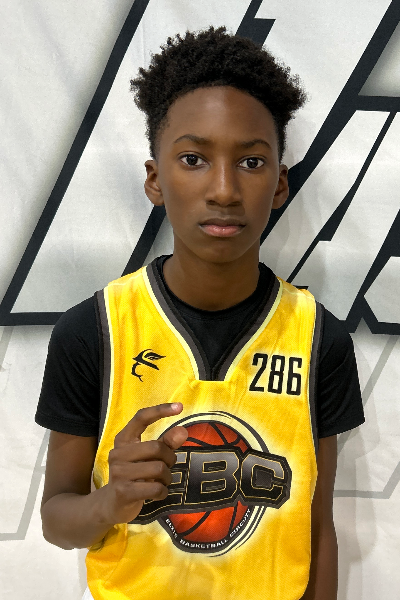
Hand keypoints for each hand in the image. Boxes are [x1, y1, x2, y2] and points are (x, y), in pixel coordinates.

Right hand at [101, 403, 187, 524]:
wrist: (112, 504)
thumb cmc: (134, 475)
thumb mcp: (149, 457)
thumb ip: (166, 443)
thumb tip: (183, 431)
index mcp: (124, 439)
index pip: (141, 418)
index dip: (160, 410)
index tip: (180, 407)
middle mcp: (118, 453)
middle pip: (156, 447)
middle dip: (169, 458)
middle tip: (167, 467)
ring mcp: (118, 472)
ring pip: (158, 468)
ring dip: (167, 477)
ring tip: (160, 481)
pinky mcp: (123, 492)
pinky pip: (155, 488)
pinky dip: (162, 491)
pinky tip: (157, 493)